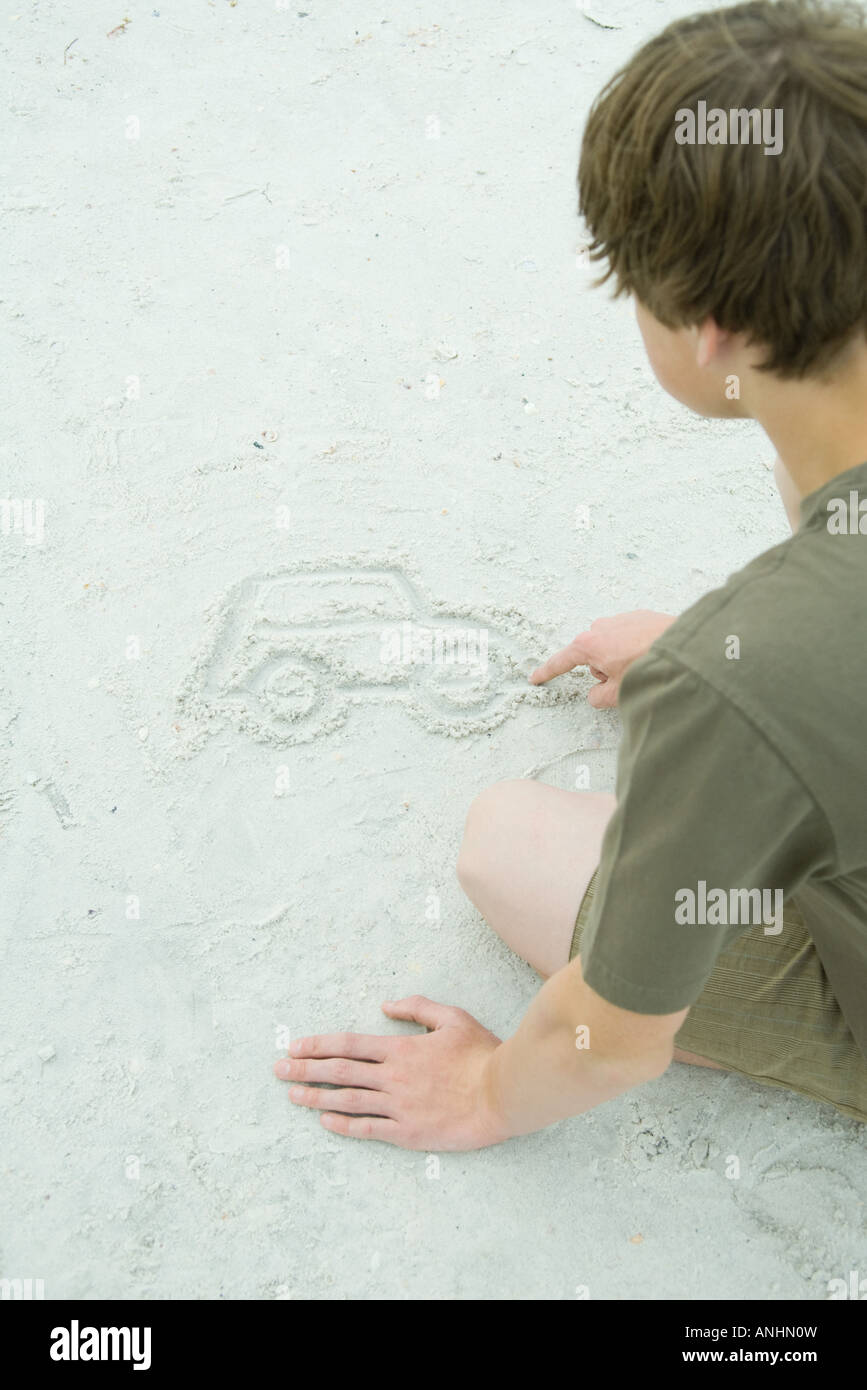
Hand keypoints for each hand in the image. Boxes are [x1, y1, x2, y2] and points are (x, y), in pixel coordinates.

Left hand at [273, 995, 510, 1150]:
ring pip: (347, 1101)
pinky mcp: (408, 1132)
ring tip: (292, 1096)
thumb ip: (417, 1008)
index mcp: (400, 1049)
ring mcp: (398, 1106)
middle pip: (339, 1072)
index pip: (348, 1044)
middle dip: (305, 1070)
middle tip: (278, 1071)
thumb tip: (387, 1005)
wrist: (502, 1094)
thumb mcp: (452, 1018)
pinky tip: (325, 1122)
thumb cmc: (481, 1055)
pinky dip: (344, 1125)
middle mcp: (392, 1077)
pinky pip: (368, 1129)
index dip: (318, 1045)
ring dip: (316, 1098)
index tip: (295, 1047)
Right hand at [529, 609, 675, 707]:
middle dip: (604, 671)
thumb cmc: (650, 668)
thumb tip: (597, 693)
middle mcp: (601, 627)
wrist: (685, 649)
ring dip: (621, 659)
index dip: (548, 672)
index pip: (562, 662)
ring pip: (612, 647)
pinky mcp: (641, 616)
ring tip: (644, 666)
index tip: (536, 678)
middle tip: (625, 680)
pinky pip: (629, 637)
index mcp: (589, 645)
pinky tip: (652, 655)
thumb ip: (599, 696)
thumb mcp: (618, 693)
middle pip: (592, 657)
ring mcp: (621, 619)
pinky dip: (636, 648)